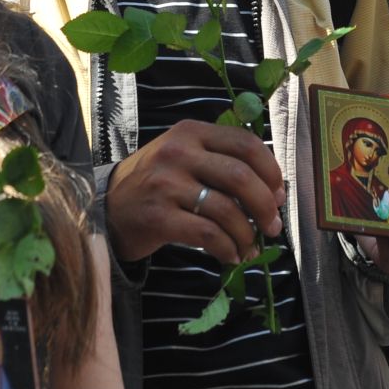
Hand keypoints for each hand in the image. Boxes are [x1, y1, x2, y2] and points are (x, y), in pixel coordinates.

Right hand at [104, 120, 285, 264]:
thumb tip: (274, 192)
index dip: (271, 171)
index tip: (279, 194)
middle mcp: (178, 153)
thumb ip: (222, 164)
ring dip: (247, 234)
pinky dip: (228, 249)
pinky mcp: (158, 217)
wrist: (109, 209)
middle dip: (265, 206)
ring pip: (227, 210)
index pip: (245, 143)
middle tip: (272, 226)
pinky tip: (231, 256)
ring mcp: (166, 184)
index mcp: (191, 132)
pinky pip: (208, 235)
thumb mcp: (184, 157)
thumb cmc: (156, 184)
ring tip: (250, 247)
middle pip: (241, 176)